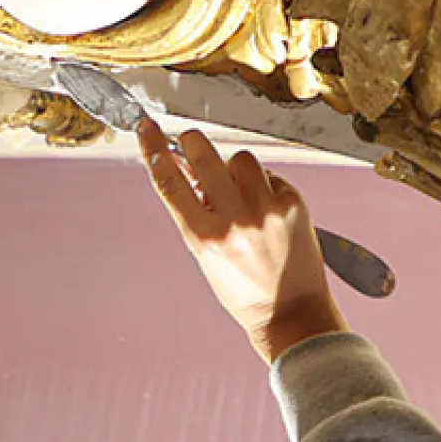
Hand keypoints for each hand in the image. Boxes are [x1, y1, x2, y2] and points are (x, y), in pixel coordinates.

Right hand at [138, 120, 343, 359]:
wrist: (291, 313)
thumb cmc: (245, 291)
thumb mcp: (206, 256)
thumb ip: (195, 213)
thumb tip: (187, 171)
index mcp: (204, 236)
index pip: (170, 181)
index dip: (154, 148)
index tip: (148, 128)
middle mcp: (234, 220)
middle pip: (204, 155)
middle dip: (193, 143)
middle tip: (192, 145)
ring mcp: (266, 209)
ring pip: (240, 158)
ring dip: (234, 169)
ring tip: (240, 194)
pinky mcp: (292, 204)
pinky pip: (270, 175)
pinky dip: (264, 186)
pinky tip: (266, 209)